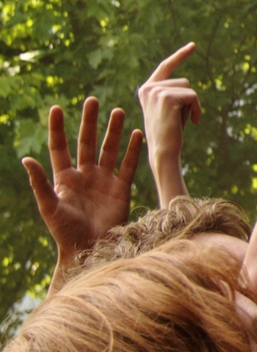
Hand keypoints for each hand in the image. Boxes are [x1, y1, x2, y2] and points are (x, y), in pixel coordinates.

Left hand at [22, 98, 142, 263]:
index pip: (60, 147)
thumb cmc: (65, 232)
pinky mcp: (121, 188)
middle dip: (89, 121)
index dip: (58, 128)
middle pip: (87, 142)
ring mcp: (104, 180)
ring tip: (118, 111)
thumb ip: (40, 183)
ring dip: (113, 131)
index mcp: (64, 178)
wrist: (90, 250)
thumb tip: (26, 159)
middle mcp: (85, 175)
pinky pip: (128, 164)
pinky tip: (136, 134)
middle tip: (93, 100)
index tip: (56, 108)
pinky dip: (132, 149)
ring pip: (109, 149)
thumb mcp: (49, 207)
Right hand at [138, 42, 200, 203]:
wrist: (164, 152)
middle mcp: (149, 88)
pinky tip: (191, 123)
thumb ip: (174, 94)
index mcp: (147, 90)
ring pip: (189, 90)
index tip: (193, 45)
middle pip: (184, 81)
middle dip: (188, 100)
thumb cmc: (171, 133)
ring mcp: (156, 91)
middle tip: (177, 119)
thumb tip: (186, 84)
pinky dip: (197, 110)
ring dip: (192, 106)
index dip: (180, 55)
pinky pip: (193, 97)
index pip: (166, 67)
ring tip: (180, 121)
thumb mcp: (171, 109)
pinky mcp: (167, 97)